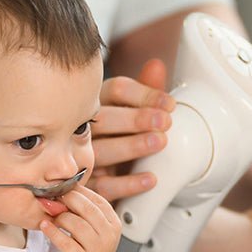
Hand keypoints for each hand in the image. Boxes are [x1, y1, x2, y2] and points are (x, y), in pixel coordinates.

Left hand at [40, 185, 122, 251]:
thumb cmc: (91, 247)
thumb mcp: (96, 227)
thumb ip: (86, 209)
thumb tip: (66, 186)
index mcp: (114, 223)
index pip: (97, 201)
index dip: (79, 192)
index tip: (64, 187)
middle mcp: (108, 236)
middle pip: (87, 209)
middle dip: (68, 200)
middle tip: (54, 197)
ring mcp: (97, 249)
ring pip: (74, 223)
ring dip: (59, 217)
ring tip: (53, 217)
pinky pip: (63, 241)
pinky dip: (51, 231)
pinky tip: (45, 225)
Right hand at [89, 59, 176, 201]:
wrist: (98, 177)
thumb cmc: (118, 137)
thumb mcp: (132, 113)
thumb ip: (146, 91)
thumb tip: (156, 65)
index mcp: (97, 103)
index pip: (116, 90)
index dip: (144, 95)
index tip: (170, 104)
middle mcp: (85, 128)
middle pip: (104, 118)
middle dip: (136, 119)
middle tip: (164, 122)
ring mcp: (81, 157)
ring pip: (101, 150)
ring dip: (132, 146)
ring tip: (159, 143)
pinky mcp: (86, 186)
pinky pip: (103, 186)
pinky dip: (128, 183)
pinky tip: (150, 179)